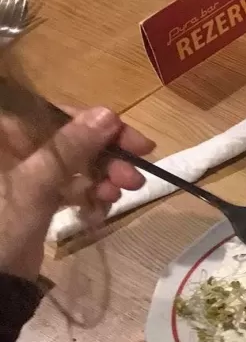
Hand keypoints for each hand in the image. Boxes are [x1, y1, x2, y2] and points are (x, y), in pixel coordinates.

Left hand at [0, 106, 151, 278]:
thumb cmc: (0, 227)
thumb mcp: (34, 185)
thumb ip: (70, 148)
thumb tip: (109, 114)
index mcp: (4, 136)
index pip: (55, 114)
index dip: (96, 124)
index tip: (133, 141)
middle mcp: (13, 150)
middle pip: (70, 139)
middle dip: (106, 157)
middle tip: (135, 176)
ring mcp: (25, 175)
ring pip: (75, 164)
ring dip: (103, 177)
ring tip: (119, 195)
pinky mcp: (36, 199)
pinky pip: (71, 187)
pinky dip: (90, 195)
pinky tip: (100, 210)